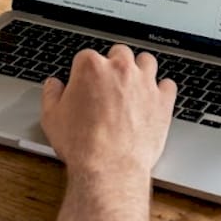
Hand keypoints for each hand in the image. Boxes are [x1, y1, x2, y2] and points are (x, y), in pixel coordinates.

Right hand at [39, 45, 176, 177]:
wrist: (109, 167)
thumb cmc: (82, 144)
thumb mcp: (52, 118)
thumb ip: (51, 94)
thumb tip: (54, 85)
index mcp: (90, 67)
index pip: (87, 56)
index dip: (84, 70)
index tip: (84, 82)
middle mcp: (120, 69)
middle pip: (119, 52)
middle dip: (114, 64)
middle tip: (109, 82)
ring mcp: (144, 83)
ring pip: (146, 61)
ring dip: (140, 69)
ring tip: (134, 84)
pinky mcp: (162, 100)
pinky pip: (168, 84)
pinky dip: (162, 90)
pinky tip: (154, 98)